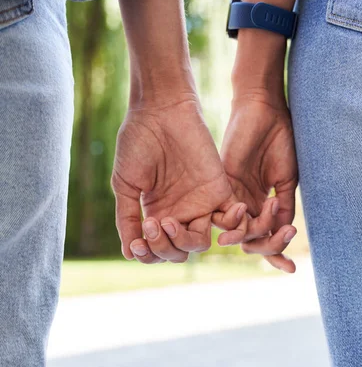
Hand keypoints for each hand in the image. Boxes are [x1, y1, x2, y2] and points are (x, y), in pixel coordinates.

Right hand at [111, 91, 246, 263]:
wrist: (160, 112)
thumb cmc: (138, 143)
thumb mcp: (126, 184)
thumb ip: (128, 218)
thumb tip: (129, 254)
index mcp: (156, 212)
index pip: (156, 250)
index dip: (148, 254)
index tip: (137, 243)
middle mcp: (179, 212)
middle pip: (178, 251)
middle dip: (163, 248)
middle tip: (153, 224)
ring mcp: (200, 203)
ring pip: (199, 244)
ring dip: (183, 242)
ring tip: (169, 222)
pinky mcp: (219, 190)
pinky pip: (230, 221)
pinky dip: (227, 228)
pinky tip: (205, 218)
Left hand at [213, 88, 298, 272]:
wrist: (264, 112)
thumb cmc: (279, 140)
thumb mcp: (286, 179)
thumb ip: (284, 206)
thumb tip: (284, 233)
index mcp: (261, 203)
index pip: (266, 236)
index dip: (277, 254)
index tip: (292, 271)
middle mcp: (244, 204)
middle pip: (252, 240)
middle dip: (269, 246)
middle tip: (285, 237)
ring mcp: (232, 196)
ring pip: (238, 232)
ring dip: (255, 236)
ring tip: (270, 231)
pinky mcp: (221, 185)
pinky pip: (225, 214)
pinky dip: (238, 224)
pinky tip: (247, 223)